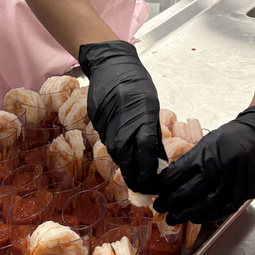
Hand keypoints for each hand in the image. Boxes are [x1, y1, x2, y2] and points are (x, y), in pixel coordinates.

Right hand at [78, 41, 165, 193]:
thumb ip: (152, 131)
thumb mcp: (150, 105)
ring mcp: (107, 125)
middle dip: (135, 178)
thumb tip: (157, 158)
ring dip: (126, 166)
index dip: (150, 174)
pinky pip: (108, 142)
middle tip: (144, 189)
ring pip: (116, 154)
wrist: (108, 65)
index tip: (154, 186)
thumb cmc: (135, 83)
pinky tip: (124, 153)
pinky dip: (117, 151)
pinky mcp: (97, 124)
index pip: (146, 155)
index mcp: (141, 120)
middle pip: (127, 160)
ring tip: (136, 176)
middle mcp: (122, 126)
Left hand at [153, 106, 254, 223]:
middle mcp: (220, 168)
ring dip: (188, 213)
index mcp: (206, 153)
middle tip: (160, 208)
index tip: (154, 192)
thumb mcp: (207, 142)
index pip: (178, 174)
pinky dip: (209, 215)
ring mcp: (236, 181)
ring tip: (174, 217)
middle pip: (189, 192)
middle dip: (171, 203)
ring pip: (207, 205)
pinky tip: (196, 218)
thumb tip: (170, 179)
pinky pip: (226, 208)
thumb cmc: (232, 137)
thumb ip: (191, 161)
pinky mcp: (248, 191)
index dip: (163, 186)